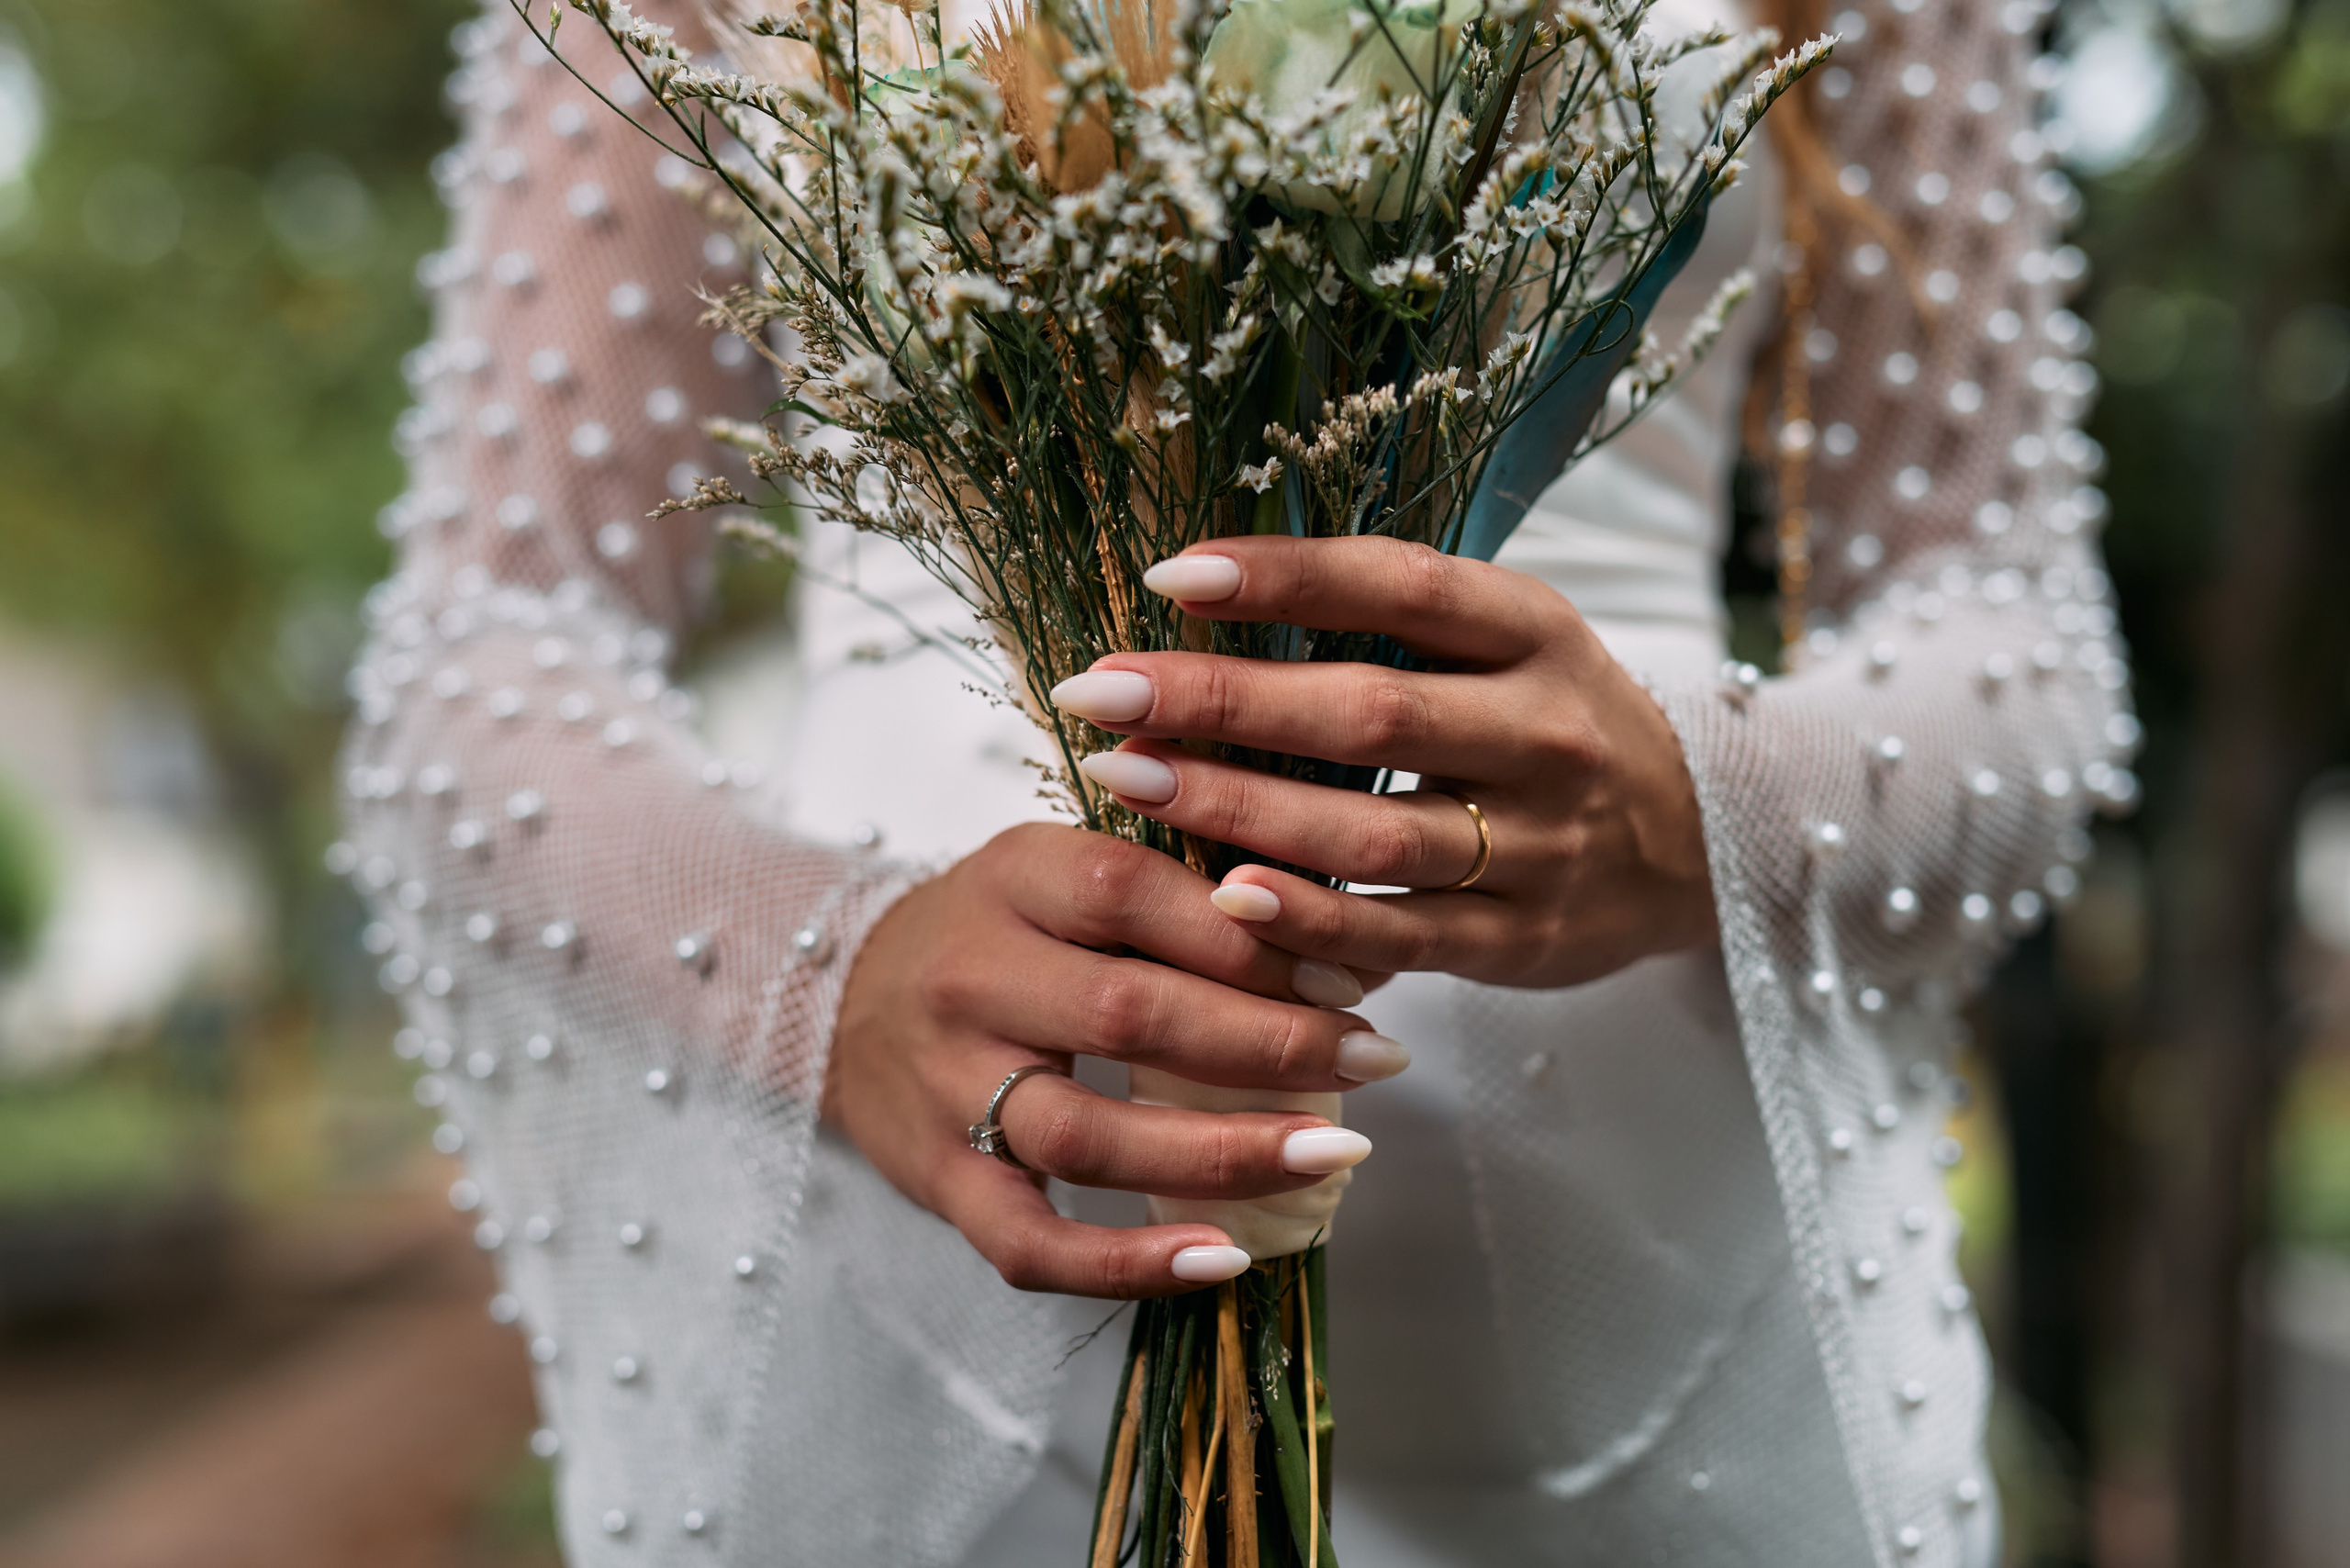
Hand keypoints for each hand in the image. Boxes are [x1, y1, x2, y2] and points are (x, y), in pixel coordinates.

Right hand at [827, 822, 1406, 1298]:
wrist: (844, 996)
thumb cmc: (997, 929)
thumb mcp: (1065, 871)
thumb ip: (1176, 891)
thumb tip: (1336, 936)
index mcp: (1013, 876)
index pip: (1137, 894)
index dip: (1253, 936)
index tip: (1352, 975)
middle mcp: (970, 976)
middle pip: (1128, 1015)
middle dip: (1269, 1042)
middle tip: (1374, 1058)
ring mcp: (947, 1087)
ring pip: (1087, 1133)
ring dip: (1223, 1152)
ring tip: (1331, 1153)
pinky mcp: (937, 1180)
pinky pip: (1030, 1242)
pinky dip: (1128, 1263)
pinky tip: (1221, 1262)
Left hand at [1047, 535, 1717, 989]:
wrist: (1700, 841)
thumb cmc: (1552, 722)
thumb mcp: (1508, 643)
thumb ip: (1392, 618)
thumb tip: (1212, 584)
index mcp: (1536, 632)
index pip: (1402, 587)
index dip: (1285, 577)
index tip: (1168, 575)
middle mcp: (1547, 732)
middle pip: (1370, 711)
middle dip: (1222, 700)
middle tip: (1102, 692)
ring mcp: (1542, 843)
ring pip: (1373, 829)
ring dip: (1238, 808)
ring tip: (1128, 780)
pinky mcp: (1524, 939)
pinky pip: (1402, 933)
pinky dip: (1309, 919)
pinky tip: (1223, 897)